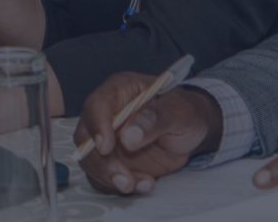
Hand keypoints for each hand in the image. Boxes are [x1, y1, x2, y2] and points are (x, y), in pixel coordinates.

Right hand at [74, 73, 222, 195]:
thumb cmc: (185, 112)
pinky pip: (102, 177)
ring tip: (141, 184)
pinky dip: (118, 186)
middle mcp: (106, 114)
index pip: (97, 105)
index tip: (106, 147)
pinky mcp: (111, 160)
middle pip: (85, 137)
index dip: (97, 126)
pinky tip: (144, 184)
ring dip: (110, 177)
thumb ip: (156, 119)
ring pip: (90, 160)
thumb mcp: (179, 111)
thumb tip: (128, 136)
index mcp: (119, 91)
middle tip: (124, 179)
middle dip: (101, 162)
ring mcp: (106, 139)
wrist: (192, 130)